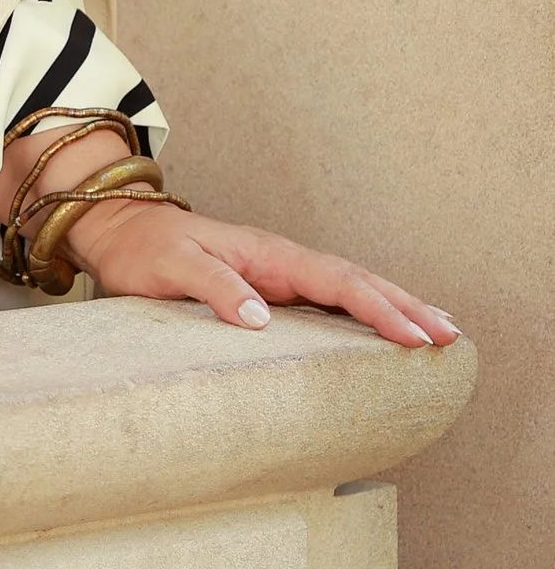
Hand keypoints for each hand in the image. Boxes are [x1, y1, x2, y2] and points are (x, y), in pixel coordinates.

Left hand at [72, 196, 460, 348]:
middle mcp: (282, 262)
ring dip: (393, 308)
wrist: (117, 231)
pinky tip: (380, 330)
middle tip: (450, 336)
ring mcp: (279, 274)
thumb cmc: (143, 250)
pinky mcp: (270, 288)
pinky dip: (363, 311)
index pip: (338, 282)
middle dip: (405, 307)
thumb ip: (213, 286)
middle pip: (357, 282)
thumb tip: (259, 318)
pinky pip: (328, 300)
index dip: (379, 308)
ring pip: (349, 289)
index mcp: (269, 255)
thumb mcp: (170, 266)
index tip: (414, 334)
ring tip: (437, 332)